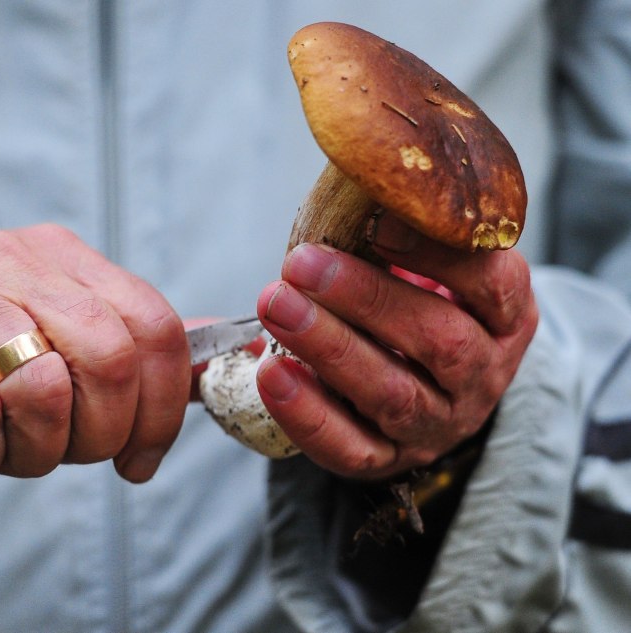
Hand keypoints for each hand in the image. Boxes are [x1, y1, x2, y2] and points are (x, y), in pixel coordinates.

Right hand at [0, 225, 190, 482]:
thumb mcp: (52, 318)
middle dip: (103, 436)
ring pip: (45, 392)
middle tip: (72, 456)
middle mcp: (19, 262)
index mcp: (66, 257)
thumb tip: (216, 353)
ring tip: (10, 452)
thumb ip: (127, 335)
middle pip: (111, 362)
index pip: (155, 326)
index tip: (143, 458)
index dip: (165, 407)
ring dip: (36, 452)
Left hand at [255, 215, 537, 479]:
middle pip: (440, 341)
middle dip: (366, 299)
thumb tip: (347, 186)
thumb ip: (400, 235)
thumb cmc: (416, 306)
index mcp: (505, 317)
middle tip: (302, 264)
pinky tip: (271, 372)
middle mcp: (482, 375)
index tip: (379, 223)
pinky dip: (308, 413)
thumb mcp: (429, 268)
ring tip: (276, 305)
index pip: (493, 284)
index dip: (439, 253)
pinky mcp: (388, 459)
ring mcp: (438, 424)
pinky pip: (351, 447)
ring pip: (393, 394)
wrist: (424, 390)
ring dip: (330, 347)